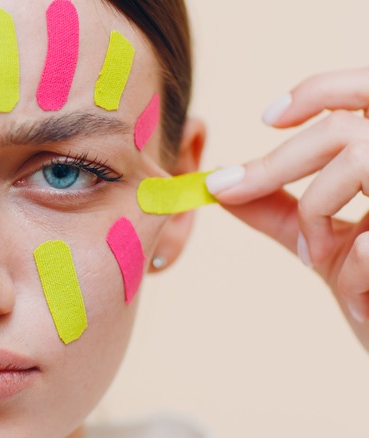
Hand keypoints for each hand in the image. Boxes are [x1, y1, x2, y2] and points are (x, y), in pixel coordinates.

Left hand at [204, 67, 368, 349]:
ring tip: (319, 257)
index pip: (367, 87)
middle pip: (344, 129)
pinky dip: (351, 269)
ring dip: (316, 213)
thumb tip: (220, 183)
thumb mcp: (327, 245)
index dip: (319, 89)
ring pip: (358, 162)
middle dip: (274, 163)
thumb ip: (280, 210)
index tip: (265, 119)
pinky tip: (360, 298)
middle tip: (229, 188)